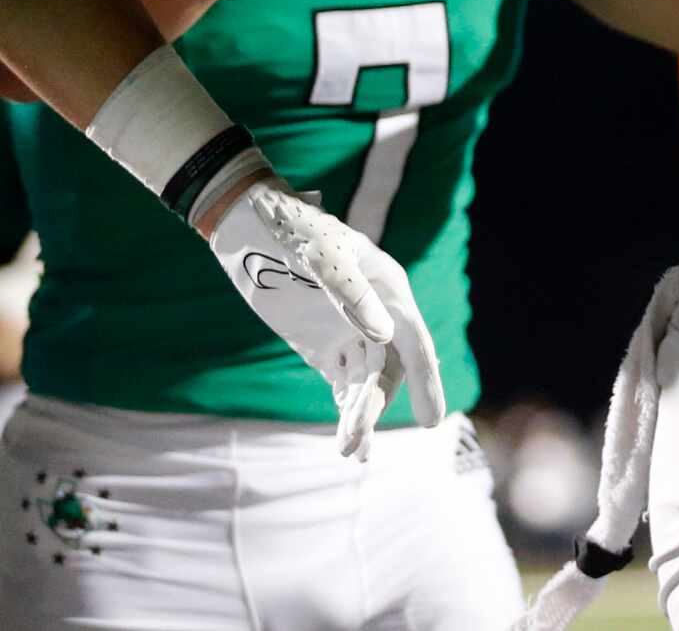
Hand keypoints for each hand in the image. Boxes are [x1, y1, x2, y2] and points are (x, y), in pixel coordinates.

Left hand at [205, 178, 445, 458]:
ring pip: (365, 384)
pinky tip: (348, 440)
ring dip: (360, 416)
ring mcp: (350, 332)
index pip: (413, 341)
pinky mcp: (324, 347)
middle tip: (353, 441)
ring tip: (348, 451)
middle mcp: (376, 314)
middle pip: (387, 370)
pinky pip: (342, 385)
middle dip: (373, 407)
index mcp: (387, 288)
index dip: (425, 381)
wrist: (249, 227)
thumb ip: (350, 295)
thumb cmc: (291, 231)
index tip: (429, 422)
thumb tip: (383, 336)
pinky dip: (345, 411)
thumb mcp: (321, 256)